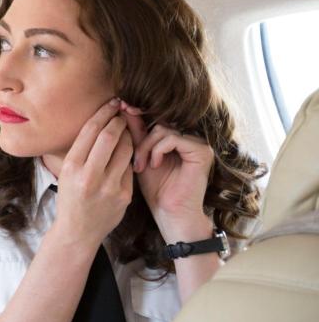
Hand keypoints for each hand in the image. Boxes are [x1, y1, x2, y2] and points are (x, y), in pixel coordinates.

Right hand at [52, 98, 133, 249]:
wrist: (78, 232)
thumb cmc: (71, 197)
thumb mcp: (68, 172)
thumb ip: (83, 151)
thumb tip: (101, 122)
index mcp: (72, 167)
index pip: (91, 131)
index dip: (104, 113)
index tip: (111, 103)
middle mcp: (89, 176)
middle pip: (110, 136)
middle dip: (118, 120)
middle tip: (122, 111)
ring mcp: (109, 187)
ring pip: (126, 149)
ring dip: (129, 135)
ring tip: (127, 129)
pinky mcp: (124, 196)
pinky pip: (130, 167)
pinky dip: (130, 156)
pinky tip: (129, 151)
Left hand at [121, 101, 214, 241]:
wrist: (170, 213)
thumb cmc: (155, 189)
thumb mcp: (140, 157)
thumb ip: (136, 134)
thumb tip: (125, 108)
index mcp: (177, 139)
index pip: (155, 121)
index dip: (136, 118)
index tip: (120, 111)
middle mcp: (190, 138)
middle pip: (158, 124)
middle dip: (140, 141)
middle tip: (134, 162)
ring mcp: (198, 144)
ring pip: (163, 130)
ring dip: (146, 147)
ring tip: (141, 166)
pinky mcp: (202, 151)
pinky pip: (173, 138)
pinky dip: (158, 150)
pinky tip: (154, 165)